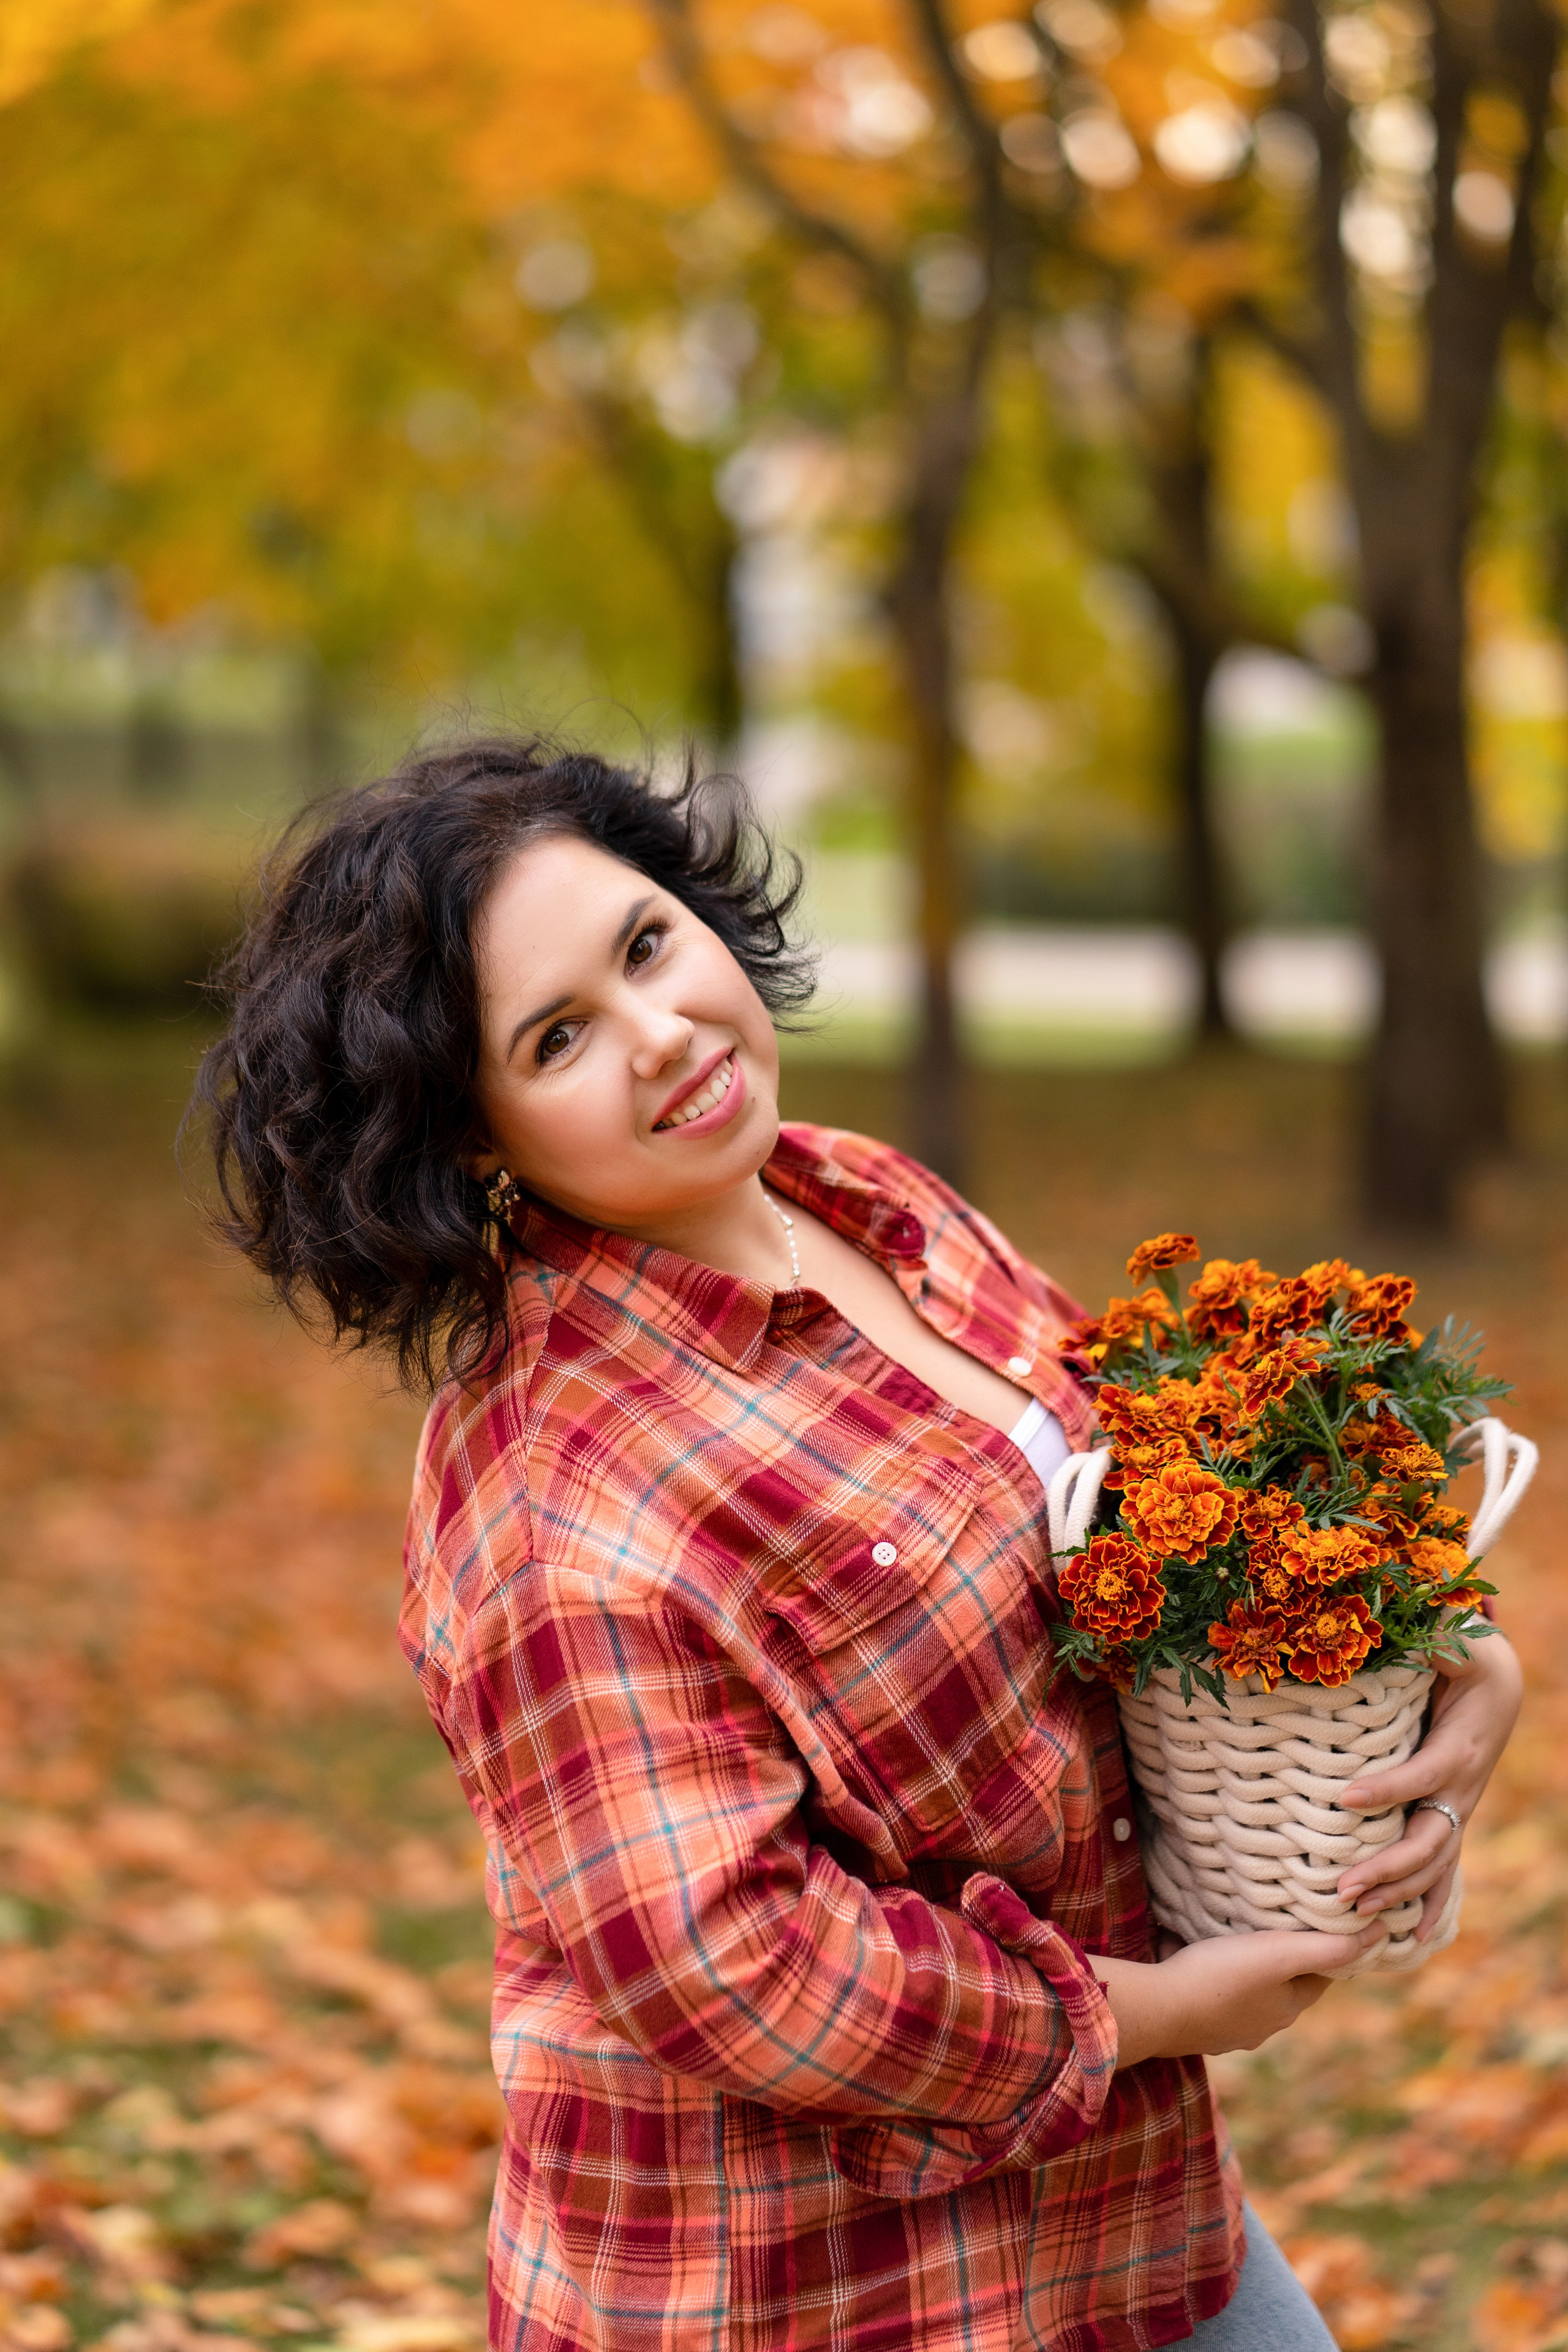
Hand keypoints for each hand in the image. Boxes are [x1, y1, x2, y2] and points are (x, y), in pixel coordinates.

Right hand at [1094, 1923, 1386, 2067]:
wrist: (1157, 2009)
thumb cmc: (1220, 1978)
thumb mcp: (1279, 1955)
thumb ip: (1327, 1946)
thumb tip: (1381, 1933)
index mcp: (1287, 2008)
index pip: (1322, 1975)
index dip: (1328, 1947)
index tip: (1328, 1919)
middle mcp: (1262, 2025)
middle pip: (1284, 1984)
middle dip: (1285, 1956)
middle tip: (1279, 1918)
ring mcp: (1226, 2028)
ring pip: (1248, 1991)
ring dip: (1248, 1967)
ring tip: (1238, 1932)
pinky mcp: (1195, 2021)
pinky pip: (1213, 1992)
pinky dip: (1213, 1974)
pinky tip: (1197, 1952)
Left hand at [1336, 1628, 1521, 1939]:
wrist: (1499, 1683)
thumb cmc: (1469, 1657)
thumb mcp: (1457, 1641)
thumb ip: (1434, 1635)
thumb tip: (1407, 1624)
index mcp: (1457, 1747)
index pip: (1421, 1776)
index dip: (1387, 1790)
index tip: (1344, 1797)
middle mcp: (1461, 1787)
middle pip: (1428, 1839)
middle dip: (1387, 1867)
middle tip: (1341, 1887)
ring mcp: (1458, 1808)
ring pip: (1433, 1863)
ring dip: (1396, 1890)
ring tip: (1351, 1910)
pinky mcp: (1451, 1817)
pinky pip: (1445, 1868)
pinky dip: (1430, 1902)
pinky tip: (1412, 1935)